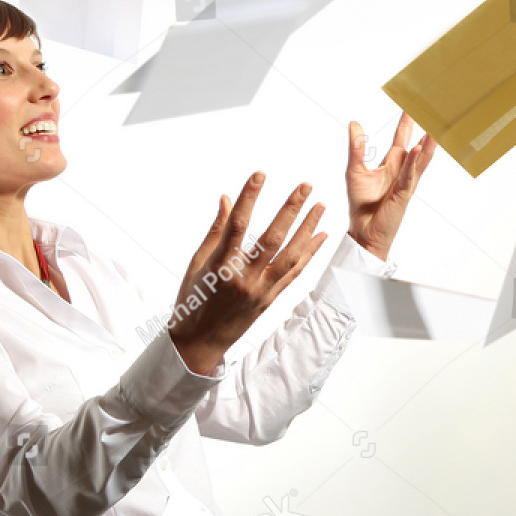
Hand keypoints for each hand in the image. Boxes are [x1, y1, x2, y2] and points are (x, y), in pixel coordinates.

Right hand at [168, 173, 327, 374]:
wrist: (201, 340)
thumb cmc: (194, 298)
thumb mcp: (197, 263)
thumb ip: (215, 231)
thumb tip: (226, 198)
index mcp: (221, 266)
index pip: (238, 224)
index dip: (249, 197)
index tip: (260, 174)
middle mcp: (245, 278)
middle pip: (272, 238)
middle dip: (291, 209)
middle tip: (306, 185)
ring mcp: (261, 290)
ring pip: (290, 255)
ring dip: (308, 229)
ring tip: (320, 206)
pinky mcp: (271, 299)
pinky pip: (295, 273)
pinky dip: (309, 253)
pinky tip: (321, 236)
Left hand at [346, 111, 435, 261]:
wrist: (363, 231)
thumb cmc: (361, 205)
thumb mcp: (354, 170)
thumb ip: (356, 148)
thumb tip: (354, 124)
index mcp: (391, 164)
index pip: (401, 138)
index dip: (406, 123)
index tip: (412, 106)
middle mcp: (401, 171)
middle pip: (416, 145)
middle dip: (425, 129)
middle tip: (434, 112)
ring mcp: (405, 182)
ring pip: (420, 159)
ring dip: (427, 144)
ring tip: (435, 128)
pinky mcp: (402, 194)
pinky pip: (409, 175)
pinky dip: (413, 162)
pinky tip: (417, 149)